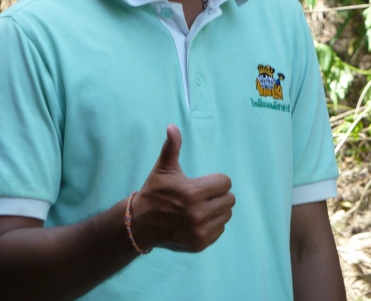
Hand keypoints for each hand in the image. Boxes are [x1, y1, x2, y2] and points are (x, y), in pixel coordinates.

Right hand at [130, 124, 234, 252]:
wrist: (140, 223)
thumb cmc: (155, 191)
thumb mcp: (163, 167)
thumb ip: (172, 146)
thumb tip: (172, 126)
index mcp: (191, 192)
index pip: (225, 183)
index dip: (216, 180)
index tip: (205, 181)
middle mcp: (198, 214)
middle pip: (229, 199)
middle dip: (219, 194)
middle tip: (204, 193)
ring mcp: (200, 231)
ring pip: (226, 214)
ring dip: (218, 208)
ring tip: (202, 205)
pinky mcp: (200, 244)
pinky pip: (220, 229)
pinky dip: (213, 223)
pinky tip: (199, 219)